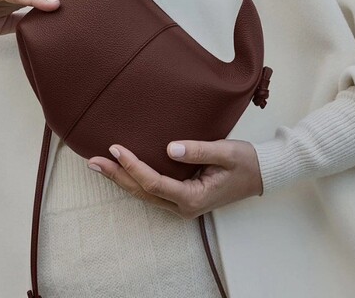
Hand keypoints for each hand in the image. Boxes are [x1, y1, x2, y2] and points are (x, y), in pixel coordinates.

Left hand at [87, 139, 262, 219]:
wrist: (262, 174)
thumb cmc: (245, 162)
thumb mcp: (225, 152)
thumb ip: (198, 150)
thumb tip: (171, 147)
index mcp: (192, 197)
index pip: (153, 182)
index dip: (132, 166)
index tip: (116, 148)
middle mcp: (183, 206)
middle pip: (142, 192)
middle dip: (116, 176)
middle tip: (92, 160)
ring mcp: (181, 204)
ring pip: (144, 193)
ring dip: (121, 178)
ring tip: (99, 164)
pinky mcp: (182, 196)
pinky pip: (152, 190)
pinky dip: (134, 179)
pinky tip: (121, 169)